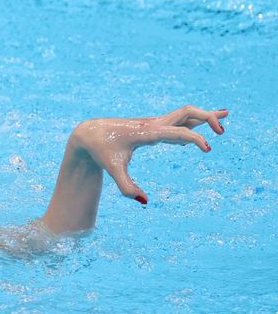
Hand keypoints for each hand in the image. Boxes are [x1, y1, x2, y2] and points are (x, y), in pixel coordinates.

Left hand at [69, 105, 227, 204]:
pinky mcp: (152, 125)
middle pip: (186, 112)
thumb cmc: (102, 152)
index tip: (207, 149)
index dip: (195, 139)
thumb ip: (127, 187)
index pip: (178, 132)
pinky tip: (201, 127)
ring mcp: (153, 123)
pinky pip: (177, 120)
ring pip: (183, 113)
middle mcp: (153, 124)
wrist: (88, 134)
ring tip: (226, 115)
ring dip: (204, 114)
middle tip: (222, 132)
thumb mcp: (112, 170)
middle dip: (207, 117)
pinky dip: (192, 121)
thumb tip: (145, 201)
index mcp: (147, 133)